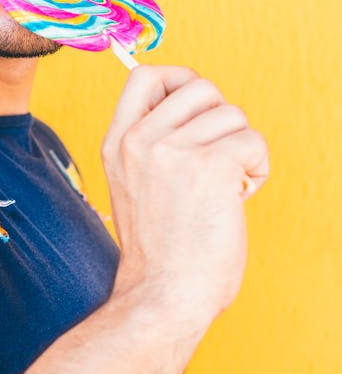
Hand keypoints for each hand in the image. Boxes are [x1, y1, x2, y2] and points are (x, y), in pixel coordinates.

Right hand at [101, 66, 269, 329]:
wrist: (163, 297)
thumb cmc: (161, 251)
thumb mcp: (133, 185)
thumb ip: (152, 144)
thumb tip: (201, 106)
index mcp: (116, 143)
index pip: (145, 76)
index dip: (179, 82)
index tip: (195, 115)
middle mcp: (139, 141)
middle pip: (200, 87)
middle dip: (221, 118)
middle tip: (217, 158)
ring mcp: (171, 152)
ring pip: (233, 115)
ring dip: (242, 149)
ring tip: (227, 187)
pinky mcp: (209, 167)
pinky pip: (253, 142)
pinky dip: (257, 170)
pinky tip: (238, 198)